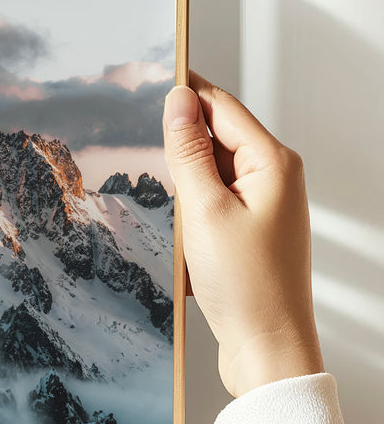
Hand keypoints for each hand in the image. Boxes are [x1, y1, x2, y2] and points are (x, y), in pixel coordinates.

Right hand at [163, 72, 323, 397]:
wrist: (267, 348)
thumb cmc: (246, 286)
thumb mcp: (205, 211)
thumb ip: (189, 152)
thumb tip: (179, 101)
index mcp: (273, 163)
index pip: (221, 106)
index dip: (185, 91)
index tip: (149, 75)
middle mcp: (275, 178)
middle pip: (215, 137)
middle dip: (180, 147)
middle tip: (147, 158)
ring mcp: (264, 205)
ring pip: (210, 173)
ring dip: (184, 188)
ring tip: (178, 222)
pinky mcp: (251, 230)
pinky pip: (212, 203)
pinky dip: (192, 213)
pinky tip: (184, 241)